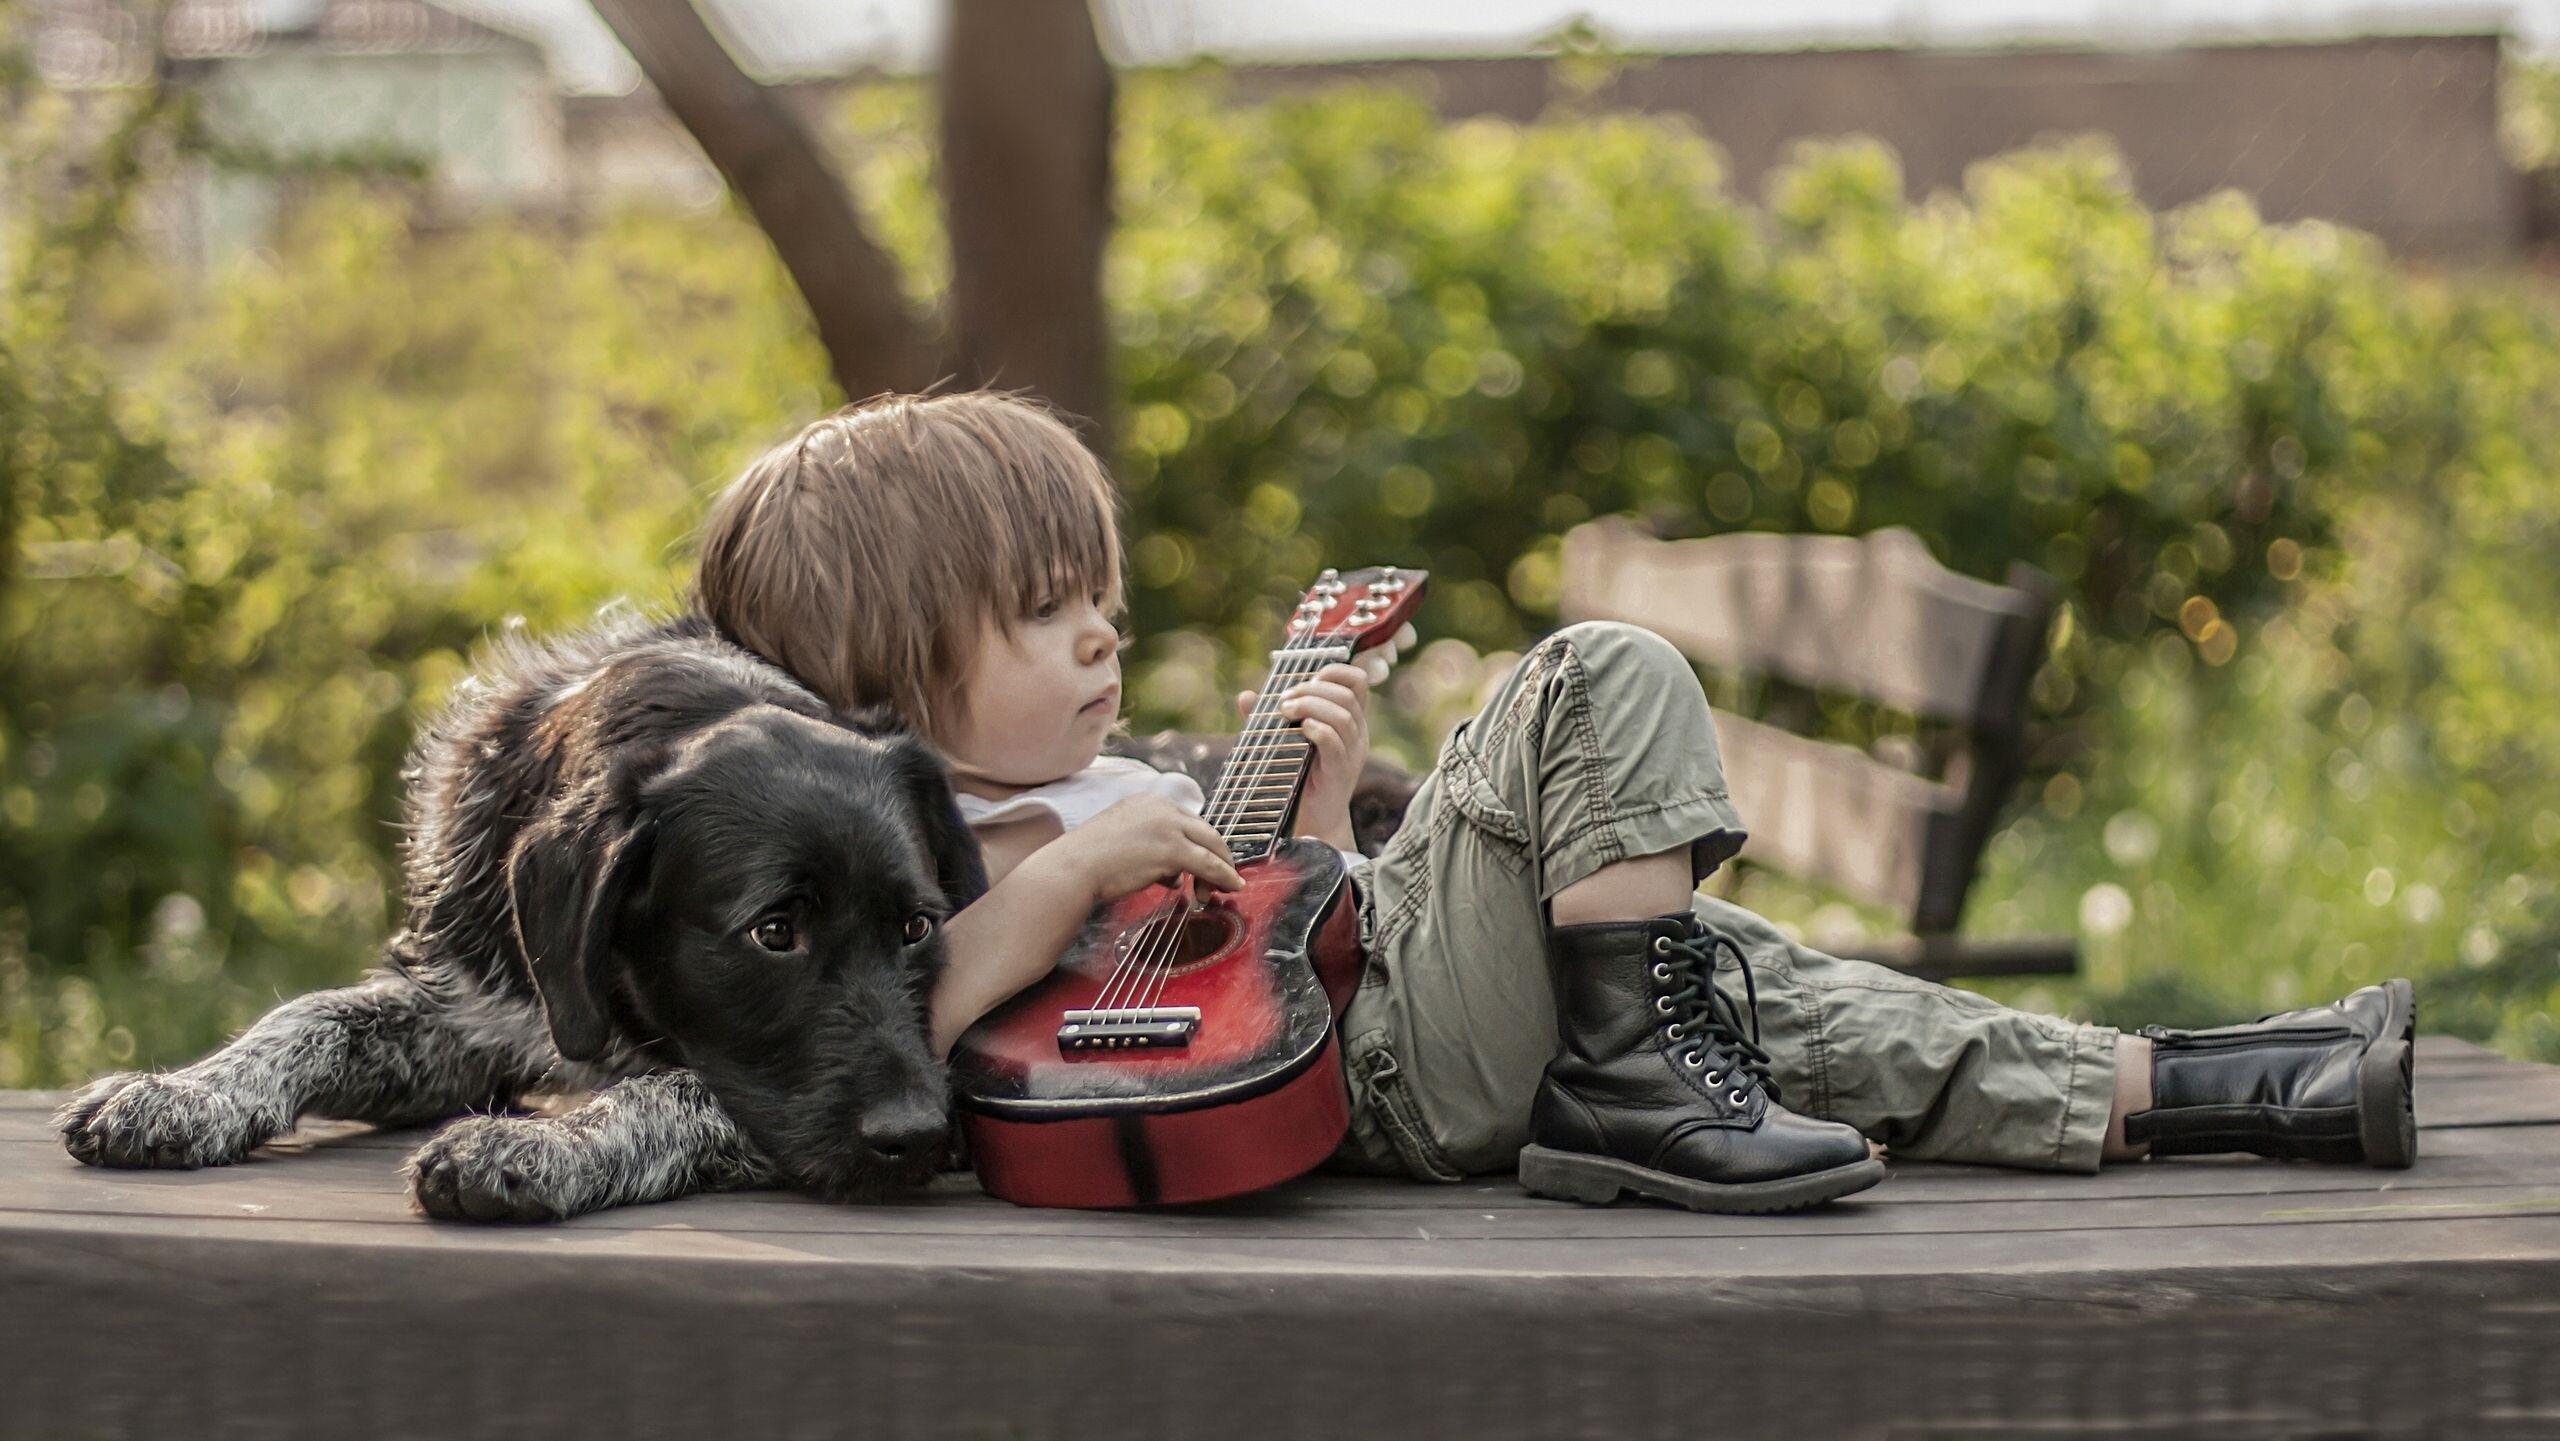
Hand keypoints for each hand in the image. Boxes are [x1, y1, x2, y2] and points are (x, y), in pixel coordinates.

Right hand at [1052, 794, 1245, 905]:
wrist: (1073, 868)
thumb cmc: (1090, 862)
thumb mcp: (1124, 844)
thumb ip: (1152, 852)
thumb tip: (1174, 876)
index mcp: (1149, 802)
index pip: (1187, 821)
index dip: (1201, 844)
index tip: (1206, 862)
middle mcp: (1162, 808)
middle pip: (1205, 830)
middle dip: (1218, 856)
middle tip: (1223, 877)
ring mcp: (1169, 826)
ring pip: (1212, 846)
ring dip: (1222, 869)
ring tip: (1225, 887)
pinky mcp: (1172, 849)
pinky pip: (1209, 864)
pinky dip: (1224, 876)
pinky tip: (1231, 886)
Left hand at [1238, 659, 1374, 853]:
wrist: (1311, 822)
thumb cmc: (1297, 777)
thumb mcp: (1283, 742)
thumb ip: (1266, 719)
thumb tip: (1246, 696)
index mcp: (1349, 721)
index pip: (1357, 682)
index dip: (1335, 671)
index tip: (1307, 678)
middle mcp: (1356, 734)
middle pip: (1347, 695)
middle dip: (1312, 689)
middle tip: (1283, 701)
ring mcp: (1351, 754)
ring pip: (1343, 716)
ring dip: (1311, 705)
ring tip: (1285, 711)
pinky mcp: (1340, 773)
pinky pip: (1335, 744)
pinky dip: (1317, 730)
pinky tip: (1299, 730)